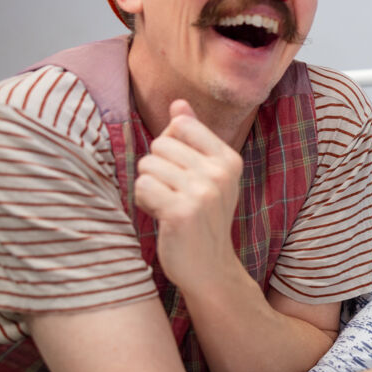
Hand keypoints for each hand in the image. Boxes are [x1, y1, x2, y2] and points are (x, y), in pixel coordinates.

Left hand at [134, 99, 242, 290]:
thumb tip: (178, 104)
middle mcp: (219, 173)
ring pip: (148, 165)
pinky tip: (162, 216)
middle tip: (174, 194)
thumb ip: (193, 137)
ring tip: (168, 206)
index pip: (182, 125)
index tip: (183, 173)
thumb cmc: (202, 217)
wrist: (209, 267)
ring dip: (149, 187)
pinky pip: (143, 186)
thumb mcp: (206, 174)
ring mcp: (202, 192)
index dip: (171, 147)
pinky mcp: (181, 211)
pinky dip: (145, 202)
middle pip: (160, 144)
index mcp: (229, 159)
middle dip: (157, 168)